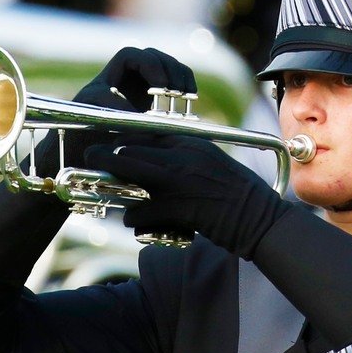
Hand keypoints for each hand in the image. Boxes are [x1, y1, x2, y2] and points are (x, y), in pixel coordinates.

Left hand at [51, 49, 200, 173]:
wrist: (84, 161)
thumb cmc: (85, 142)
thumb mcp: (102, 125)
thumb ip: (124, 116)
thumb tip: (150, 115)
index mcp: (108, 78)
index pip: (132, 56)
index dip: (149, 65)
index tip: (160, 87)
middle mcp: (125, 80)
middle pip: (154, 58)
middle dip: (170, 70)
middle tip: (177, 92)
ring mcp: (141, 90)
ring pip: (167, 69)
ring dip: (181, 77)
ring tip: (188, 96)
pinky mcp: (155, 103)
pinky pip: (173, 86)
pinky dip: (184, 90)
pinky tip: (190, 103)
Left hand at [86, 136, 287, 255]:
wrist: (260, 218)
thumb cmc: (237, 194)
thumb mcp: (211, 163)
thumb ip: (185, 156)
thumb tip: (158, 157)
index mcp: (193, 143)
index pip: (149, 131)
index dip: (125, 135)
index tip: (108, 138)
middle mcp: (184, 157)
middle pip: (133, 149)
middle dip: (107, 153)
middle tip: (91, 155)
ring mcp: (181, 182)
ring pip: (132, 174)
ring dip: (114, 183)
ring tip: (102, 188)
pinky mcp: (179, 208)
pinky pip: (143, 211)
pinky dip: (135, 218)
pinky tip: (135, 221)